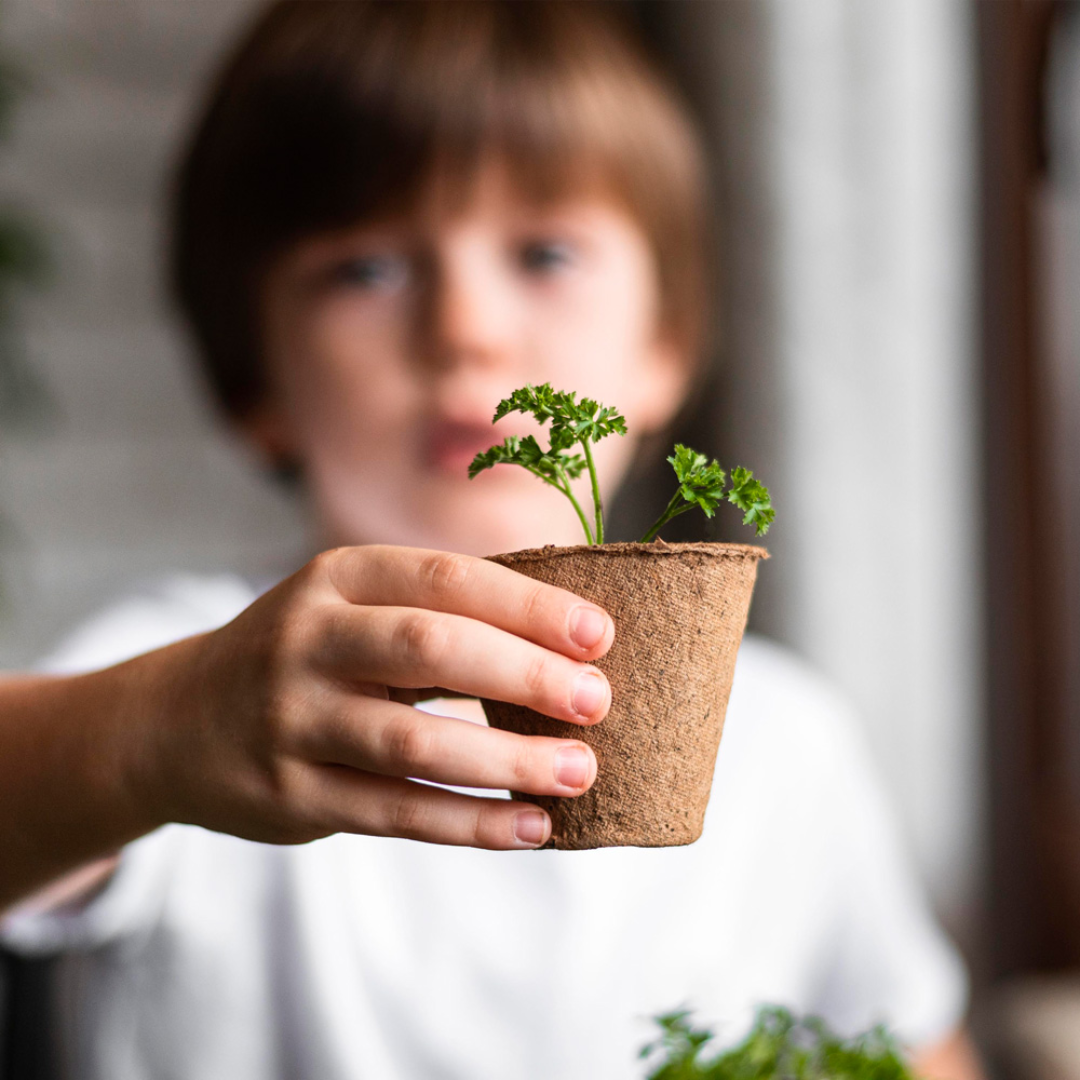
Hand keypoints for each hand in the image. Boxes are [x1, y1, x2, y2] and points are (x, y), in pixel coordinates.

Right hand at [132, 546, 612, 849]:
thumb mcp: (352, 608)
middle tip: (598, 702)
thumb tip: (566, 642)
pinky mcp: (290, 793)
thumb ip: (438, 615)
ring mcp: (292, 719)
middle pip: (431, 649)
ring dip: (507, 762)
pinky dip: (469, 823)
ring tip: (580, 772)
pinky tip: (530, 827)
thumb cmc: (306, 654)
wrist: (178, 720)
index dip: (529, 607)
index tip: (600, 636)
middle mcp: (308, 639)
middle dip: (525, 676)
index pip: (446, 579)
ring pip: (413, 743)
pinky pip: (394, 813)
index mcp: (338, 577)